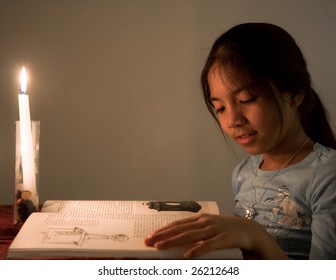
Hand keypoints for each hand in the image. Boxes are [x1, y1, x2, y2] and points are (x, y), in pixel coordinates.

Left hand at [144, 213, 287, 258]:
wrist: (249, 230)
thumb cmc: (226, 229)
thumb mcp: (209, 227)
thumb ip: (196, 232)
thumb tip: (179, 241)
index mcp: (200, 219)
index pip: (177, 223)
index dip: (163, 229)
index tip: (150, 235)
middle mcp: (204, 222)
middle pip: (179, 229)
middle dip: (162, 235)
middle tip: (148, 241)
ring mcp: (214, 229)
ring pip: (190, 236)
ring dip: (173, 242)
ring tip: (160, 247)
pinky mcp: (224, 238)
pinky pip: (208, 245)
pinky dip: (197, 250)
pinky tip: (187, 256)